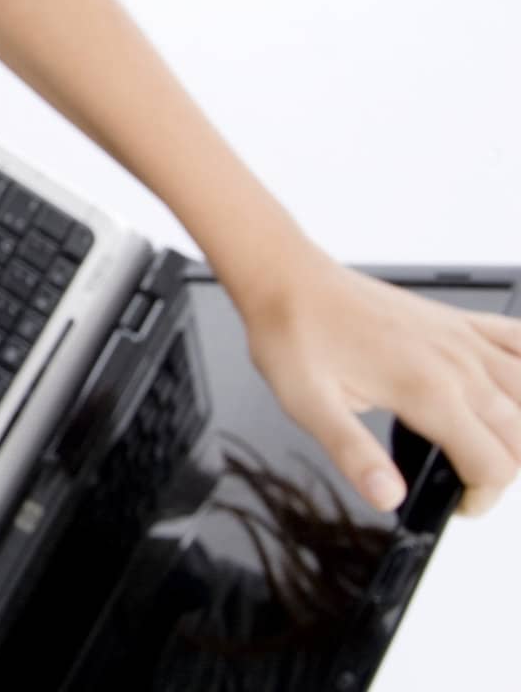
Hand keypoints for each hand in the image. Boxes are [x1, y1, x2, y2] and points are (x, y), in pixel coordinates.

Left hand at [244, 248, 520, 515]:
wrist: (287, 280)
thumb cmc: (294, 335)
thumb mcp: (309, 405)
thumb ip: (353, 455)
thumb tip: (387, 496)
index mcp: (426, 390)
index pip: (492, 464)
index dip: (479, 497)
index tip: (455, 504)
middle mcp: (457, 363)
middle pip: (520, 437)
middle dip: (500, 471)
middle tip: (463, 481)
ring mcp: (462, 339)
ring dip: (520, 429)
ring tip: (485, 445)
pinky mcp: (457, 321)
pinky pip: (519, 340)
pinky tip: (516, 385)